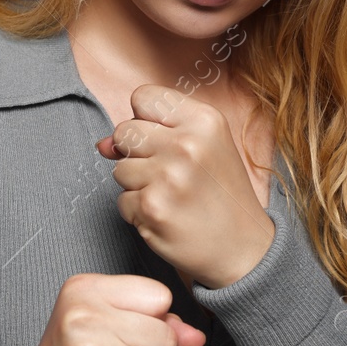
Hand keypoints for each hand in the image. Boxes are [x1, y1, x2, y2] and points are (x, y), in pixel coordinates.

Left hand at [95, 84, 275, 290]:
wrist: (243, 248)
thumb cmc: (221, 194)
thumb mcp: (204, 148)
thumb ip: (154, 132)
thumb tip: (103, 144)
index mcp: (204, 120)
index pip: (143, 97)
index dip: (146, 120)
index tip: (165, 141)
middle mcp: (187, 144)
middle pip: (124, 132)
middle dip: (137, 154)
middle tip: (170, 174)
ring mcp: (168, 177)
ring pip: (119, 169)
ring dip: (137, 186)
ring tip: (171, 197)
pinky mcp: (152, 208)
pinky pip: (122, 201)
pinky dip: (138, 212)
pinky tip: (167, 216)